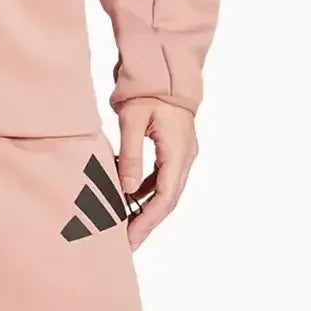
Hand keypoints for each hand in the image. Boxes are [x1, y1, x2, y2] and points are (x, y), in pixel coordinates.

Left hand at [115, 98, 198, 250]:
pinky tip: (130, 198)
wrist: (164, 68)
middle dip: (147, 222)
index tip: (130, 238)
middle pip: (167, 200)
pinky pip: (162, 177)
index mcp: (178, 153)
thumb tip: (127, 190)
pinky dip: (147, 190)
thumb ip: (130, 155)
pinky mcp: (175, 149)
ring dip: (147, 208)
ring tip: (126, 225)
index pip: (164, 198)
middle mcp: (184, 158)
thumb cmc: (147, 90)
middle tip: (126, 242)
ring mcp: (182, 154)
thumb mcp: (132, 120)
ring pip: (165, 191)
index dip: (147, 221)